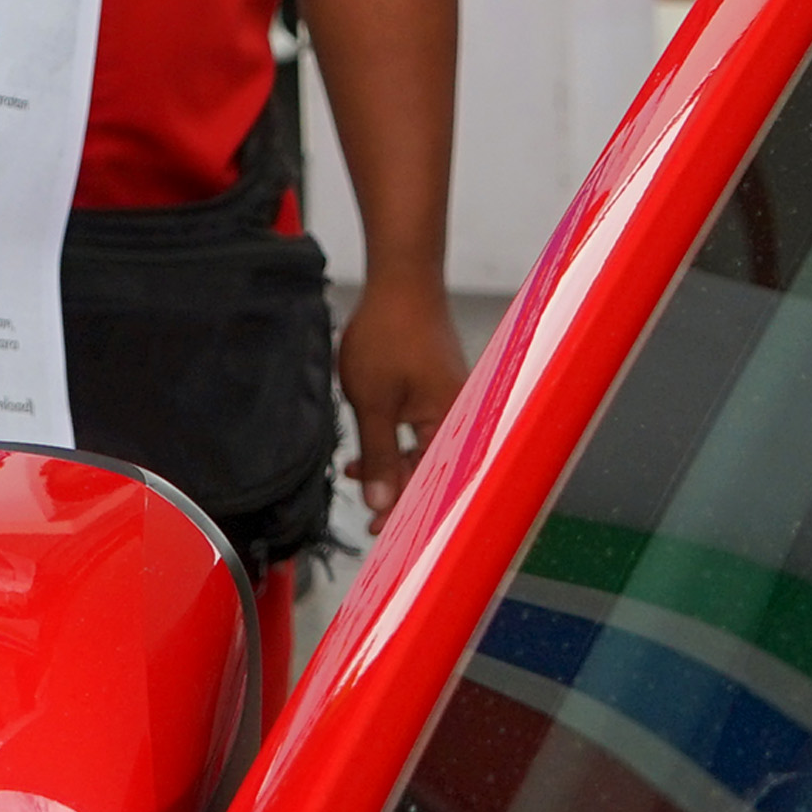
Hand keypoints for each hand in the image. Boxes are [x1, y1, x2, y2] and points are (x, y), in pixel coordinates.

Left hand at [337, 272, 468, 527]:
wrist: (402, 277)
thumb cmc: (390, 332)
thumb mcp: (373, 400)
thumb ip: (377, 454)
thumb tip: (382, 502)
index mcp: (451, 424)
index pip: (432, 485)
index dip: (405, 512)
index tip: (380, 534)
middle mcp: (458, 417)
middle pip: (430, 471)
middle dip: (396, 491)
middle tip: (365, 514)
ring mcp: (449, 402)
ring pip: (421, 450)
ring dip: (390, 465)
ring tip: (353, 473)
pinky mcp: (437, 389)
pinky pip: (419, 429)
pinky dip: (392, 441)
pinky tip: (365, 446)